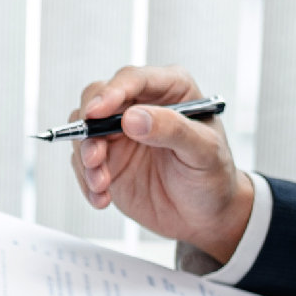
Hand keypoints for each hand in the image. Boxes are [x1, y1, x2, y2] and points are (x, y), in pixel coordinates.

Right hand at [71, 66, 252, 262]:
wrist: (205, 216)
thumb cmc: (213, 176)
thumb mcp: (204, 152)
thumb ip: (172, 130)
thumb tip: (133, 117)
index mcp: (171, 90)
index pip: (134, 79)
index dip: (111, 92)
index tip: (97, 112)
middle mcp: (141, 106)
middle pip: (96, 98)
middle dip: (89, 127)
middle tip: (94, 155)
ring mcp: (120, 133)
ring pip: (84, 130)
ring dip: (86, 158)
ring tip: (102, 184)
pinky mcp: (107, 159)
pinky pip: (82, 162)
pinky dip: (86, 181)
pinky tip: (102, 197)